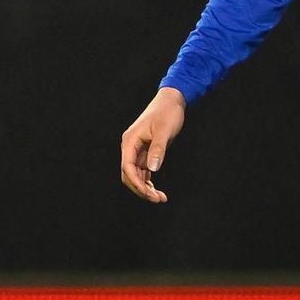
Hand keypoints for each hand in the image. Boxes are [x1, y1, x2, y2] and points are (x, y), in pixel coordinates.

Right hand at [120, 87, 186, 202]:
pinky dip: (148, 180)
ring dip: (145, 187)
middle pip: (129, 174)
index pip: (127, 167)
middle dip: (141, 189)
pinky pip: (142, 170)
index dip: (136, 183)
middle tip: (158, 199)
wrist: (172, 100)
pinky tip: (156, 189)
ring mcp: (137, 150)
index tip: (149, 194)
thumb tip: (153, 169)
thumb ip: (158, 150)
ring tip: (160, 197)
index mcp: (130, 141)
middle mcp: (130, 147)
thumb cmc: (167, 113)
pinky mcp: (145, 151)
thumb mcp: (165, 131)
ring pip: (136, 174)